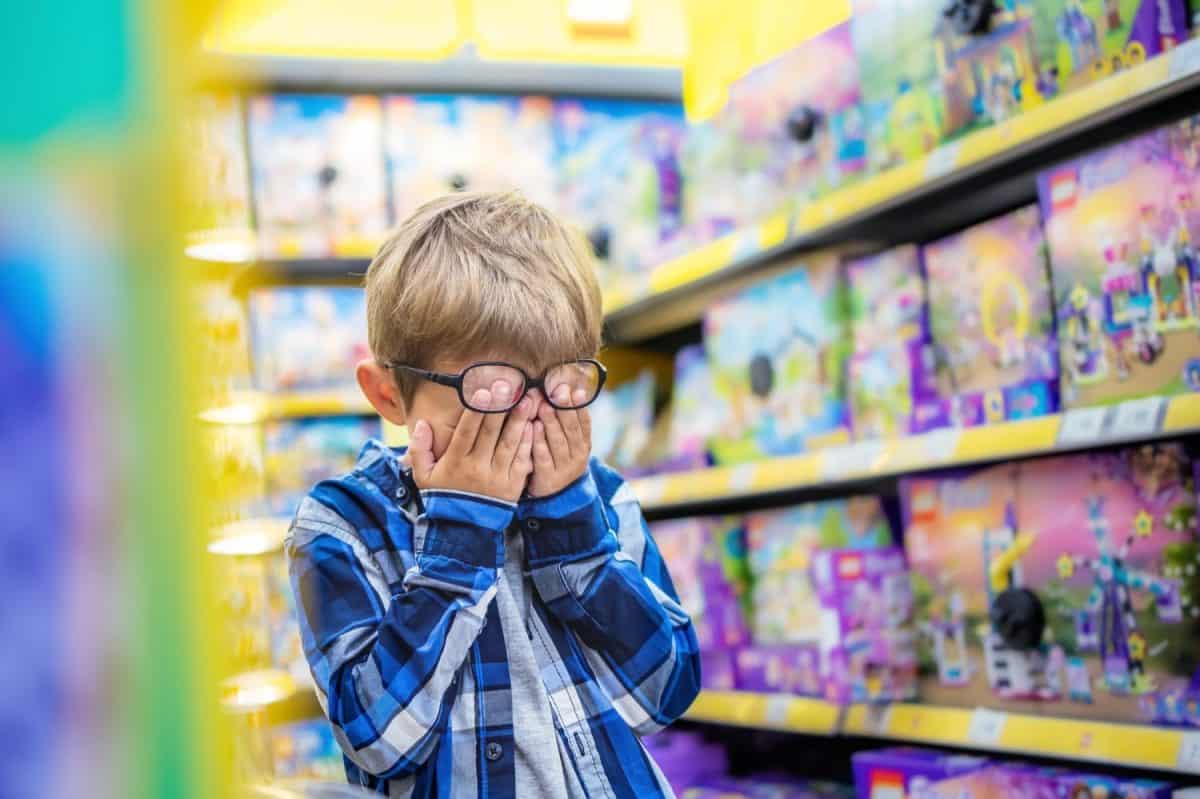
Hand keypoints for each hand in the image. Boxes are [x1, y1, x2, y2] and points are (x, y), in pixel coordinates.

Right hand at [408, 389, 534, 503]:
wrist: (463, 529)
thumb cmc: (443, 496)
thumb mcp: (423, 476)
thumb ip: (420, 449)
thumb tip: (422, 424)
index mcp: (455, 462)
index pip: (466, 432)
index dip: (475, 411)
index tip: (482, 391)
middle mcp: (477, 468)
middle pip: (490, 433)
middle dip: (500, 407)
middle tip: (508, 385)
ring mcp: (497, 476)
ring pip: (509, 444)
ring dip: (519, 420)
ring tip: (527, 400)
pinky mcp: (513, 485)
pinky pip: (522, 460)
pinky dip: (528, 442)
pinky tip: (533, 425)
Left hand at [528, 385, 591, 497]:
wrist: (555, 496)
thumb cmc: (557, 458)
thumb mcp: (567, 441)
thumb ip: (565, 419)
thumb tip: (565, 386)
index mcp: (584, 442)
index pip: (583, 421)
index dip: (577, 404)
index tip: (571, 388)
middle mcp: (578, 454)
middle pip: (571, 429)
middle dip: (563, 408)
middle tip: (556, 390)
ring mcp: (564, 468)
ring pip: (559, 442)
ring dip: (551, 422)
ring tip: (543, 405)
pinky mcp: (549, 478)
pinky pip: (543, 458)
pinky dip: (539, 442)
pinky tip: (532, 428)